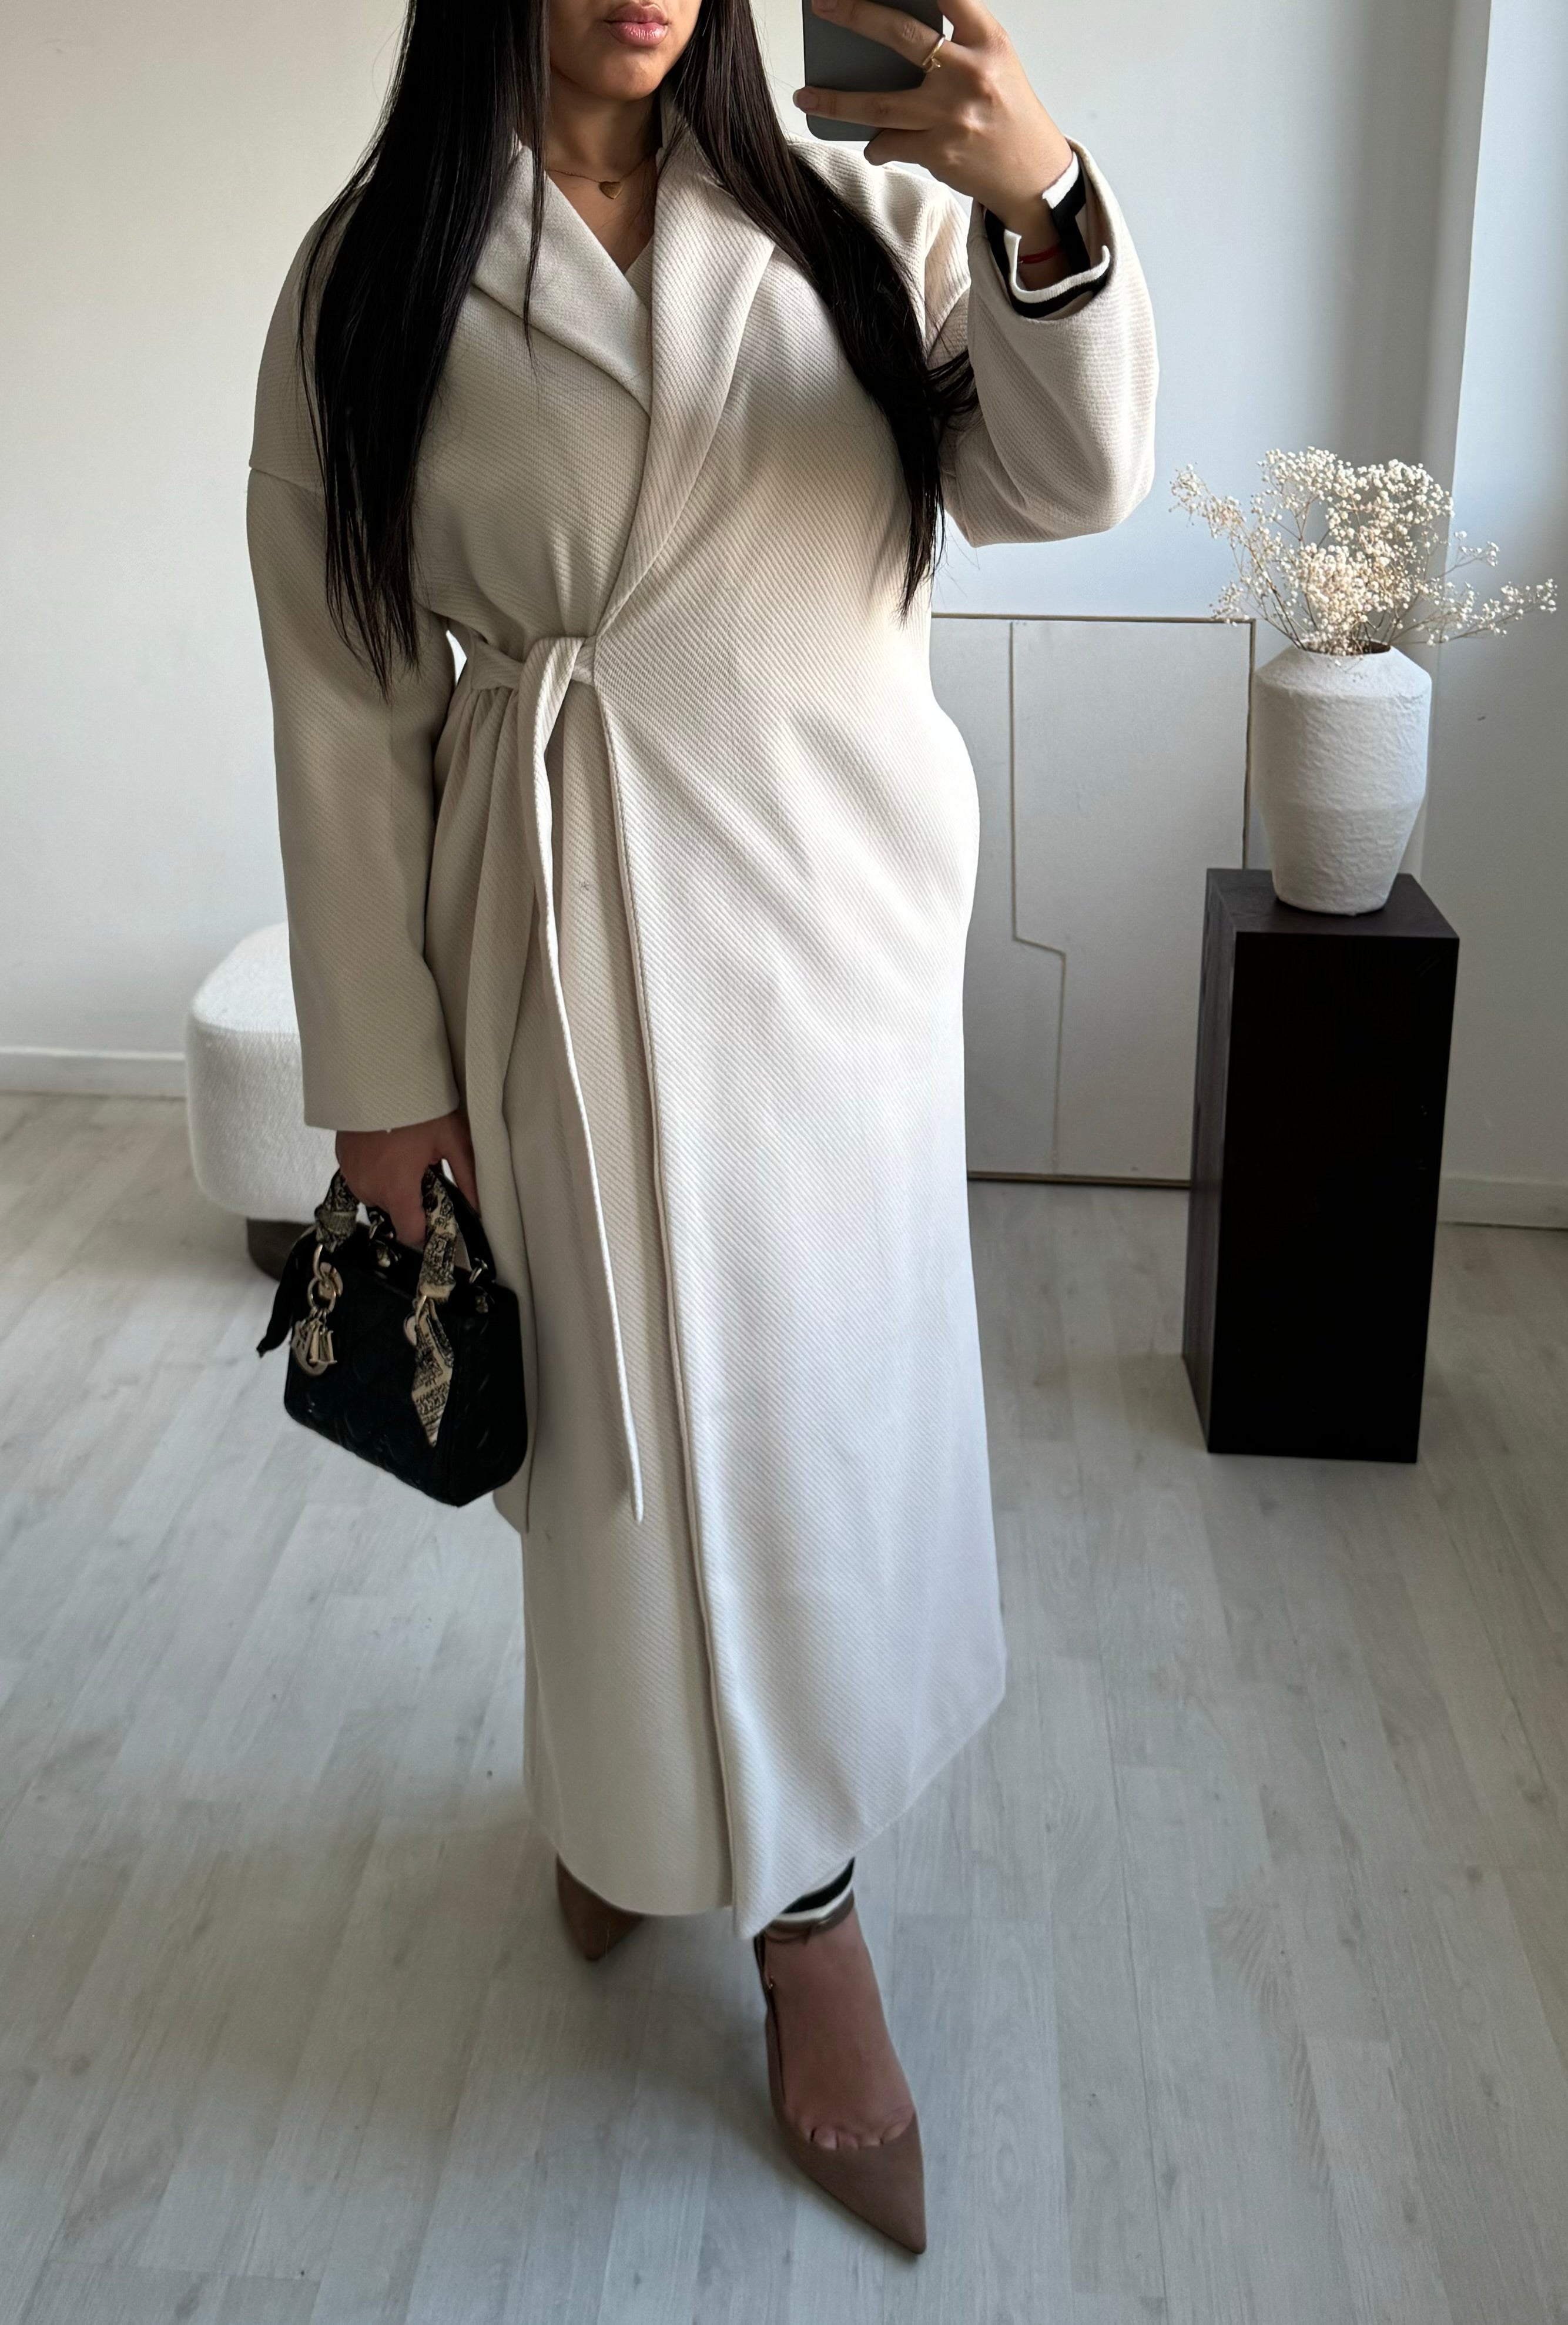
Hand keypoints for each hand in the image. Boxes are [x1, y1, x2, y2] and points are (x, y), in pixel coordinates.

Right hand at [335, 1110, 479, 1247]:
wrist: (377, 1074)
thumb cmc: (416, 1105)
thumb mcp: (451, 1138)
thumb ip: (467, 1176)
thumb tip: (481, 1206)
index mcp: (397, 1189)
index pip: (410, 1234)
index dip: (426, 1229)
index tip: (436, 1215)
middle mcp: (369, 1188)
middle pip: (395, 1213)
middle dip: (411, 1198)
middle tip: (424, 1170)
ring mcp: (352, 1174)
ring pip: (378, 1196)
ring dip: (392, 1184)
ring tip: (404, 1155)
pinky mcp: (341, 1160)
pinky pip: (362, 1178)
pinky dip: (376, 1171)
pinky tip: (388, 1148)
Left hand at [794, 0, 1073, 247]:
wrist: (1034, 175)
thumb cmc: (1009, 113)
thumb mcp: (994, 63)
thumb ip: (956, 41)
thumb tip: (893, 34)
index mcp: (989, 42)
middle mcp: (970, 75)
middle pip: (902, 37)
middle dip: (856, 15)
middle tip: (823, 4)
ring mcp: (952, 117)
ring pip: (881, 105)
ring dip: (836, 101)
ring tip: (805, 95)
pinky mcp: (940, 153)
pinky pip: (891, 145)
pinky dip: (877, 145)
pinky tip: (873, 144)